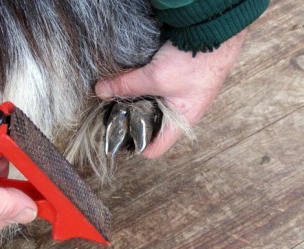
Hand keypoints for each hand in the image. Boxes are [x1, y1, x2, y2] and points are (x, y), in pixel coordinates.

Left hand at [95, 30, 246, 157]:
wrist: (214, 32)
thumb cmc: (196, 62)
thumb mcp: (155, 77)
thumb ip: (127, 85)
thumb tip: (102, 91)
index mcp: (180, 122)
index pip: (155, 149)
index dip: (136, 146)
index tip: (117, 136)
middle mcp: (180, 113)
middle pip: (150, 128)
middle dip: (131, 121)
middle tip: (112, 113)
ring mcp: (180, 97)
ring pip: (151, 108)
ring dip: (136, 103)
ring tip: (118, 96)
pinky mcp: (178, 82)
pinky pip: (156, 92)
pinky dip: (143, 88)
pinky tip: (131, 80)